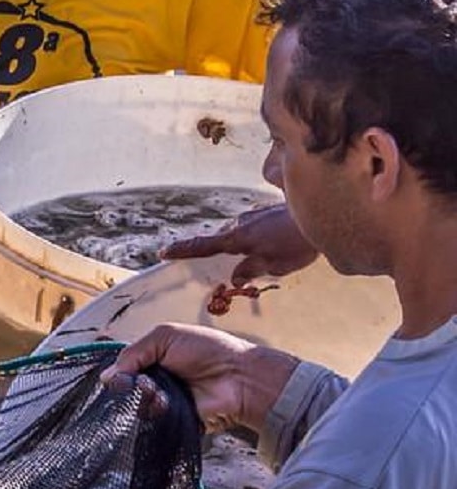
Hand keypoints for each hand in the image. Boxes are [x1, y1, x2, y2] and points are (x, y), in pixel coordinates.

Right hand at [100, 323, 297, 432]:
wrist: (238, 377)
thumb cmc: (208, 350)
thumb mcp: (165, 336)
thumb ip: (133, 353)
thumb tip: (108, 376)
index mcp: (153, 358)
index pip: (123, 367)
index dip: (117, 371)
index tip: (116, 375)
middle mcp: (156, 380)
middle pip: (125, 388)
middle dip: (128, 385)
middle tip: (142, 382)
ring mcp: (164, 401)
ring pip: (136, 405)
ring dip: (143, 398)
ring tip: (158, 392)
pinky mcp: (172, 421)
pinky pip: (152, 422)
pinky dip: (154, 413)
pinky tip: (165, 404)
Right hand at [162, 203, 318, 286]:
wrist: (325, 212)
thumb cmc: (297, 244)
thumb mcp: (272, 265)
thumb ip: (250, 270)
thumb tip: (234, 277)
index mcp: (236, 239)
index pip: (202, 245)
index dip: (183, 250)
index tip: (164, 252)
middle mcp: (240, 224)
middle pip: (220, 239)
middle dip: (218, 250)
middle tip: (223, 264)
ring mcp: (254, 215)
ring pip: (238, 232)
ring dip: (241, 243)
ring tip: (258, 254)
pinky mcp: (268, 212)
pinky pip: (253, 226)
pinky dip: (256, 236)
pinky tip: (273, 241)